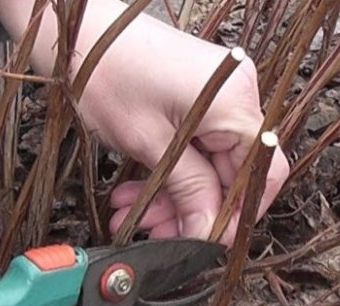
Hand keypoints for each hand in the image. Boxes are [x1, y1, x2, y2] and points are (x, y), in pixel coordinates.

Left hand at [0, 0, 289, 245]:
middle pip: (231, 173)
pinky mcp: (196, 97)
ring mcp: (217, 95)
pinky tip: (133, 194)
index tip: (207, 242)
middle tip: (155, 235)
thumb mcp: (149, 144)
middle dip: (191, 209)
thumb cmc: (106, 74)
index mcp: (235, 102)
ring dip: (172, 196)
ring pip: (207, 165)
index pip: (264, 172)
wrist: (75, 30)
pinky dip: (167, 173)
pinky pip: (193, 147)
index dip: (239, 214)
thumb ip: (188, 190)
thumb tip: (210, 233)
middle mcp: (236, 95)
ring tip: (131, 216)